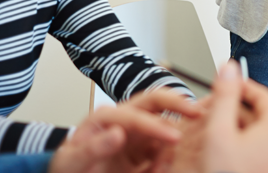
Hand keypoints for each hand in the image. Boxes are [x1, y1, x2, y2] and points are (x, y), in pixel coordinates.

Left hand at [50, 90, 200, 172]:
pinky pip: (163, 149)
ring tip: (175, 158)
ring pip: (165, 125)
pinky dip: (169, 157)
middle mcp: (125, 121)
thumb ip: (92, 148)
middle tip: (199, 113)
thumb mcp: (72, 162)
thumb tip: (118, 133)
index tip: (173, 137)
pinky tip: (164, 170)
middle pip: (156, 102)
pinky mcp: (143, 151)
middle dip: (179, 104)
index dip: (156, 125)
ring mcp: (136, 135)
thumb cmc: (68, 169)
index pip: (136, 114)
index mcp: (106, 118)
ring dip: (175, 137)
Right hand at [201, 61, 267, 172]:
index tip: (227, 84)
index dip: (242, 86)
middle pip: (262, 116)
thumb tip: (230, 69)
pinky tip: (225, 156)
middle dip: (236, 110)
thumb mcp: (218, 134)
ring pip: (260, 136)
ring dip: (238, 130)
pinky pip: (262, 154)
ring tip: (215, 136)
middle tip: (214, 111)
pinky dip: (244, 148)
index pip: (263, 95)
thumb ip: (225, 97)